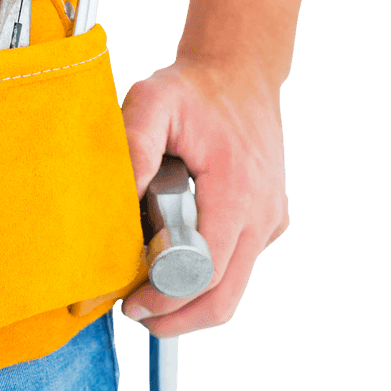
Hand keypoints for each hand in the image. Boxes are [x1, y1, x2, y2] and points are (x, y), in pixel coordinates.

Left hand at [120, 56, 288, 335]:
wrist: (241, 72)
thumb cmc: (194, 90)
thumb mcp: (152, 101)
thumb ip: (134, 145)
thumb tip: (119, 201)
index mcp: (238, 191)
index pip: (206, 273)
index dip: (167, 298)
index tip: (131, 303)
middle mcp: (263, 214)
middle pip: (223, 298)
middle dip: (177, 318)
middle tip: (137, 315)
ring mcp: (271, 221)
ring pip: (233, 290)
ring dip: (190, 300)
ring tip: (149, 290)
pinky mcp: (270, 223)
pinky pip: (239, 268)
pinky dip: (206, 277)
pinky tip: (173, 260)